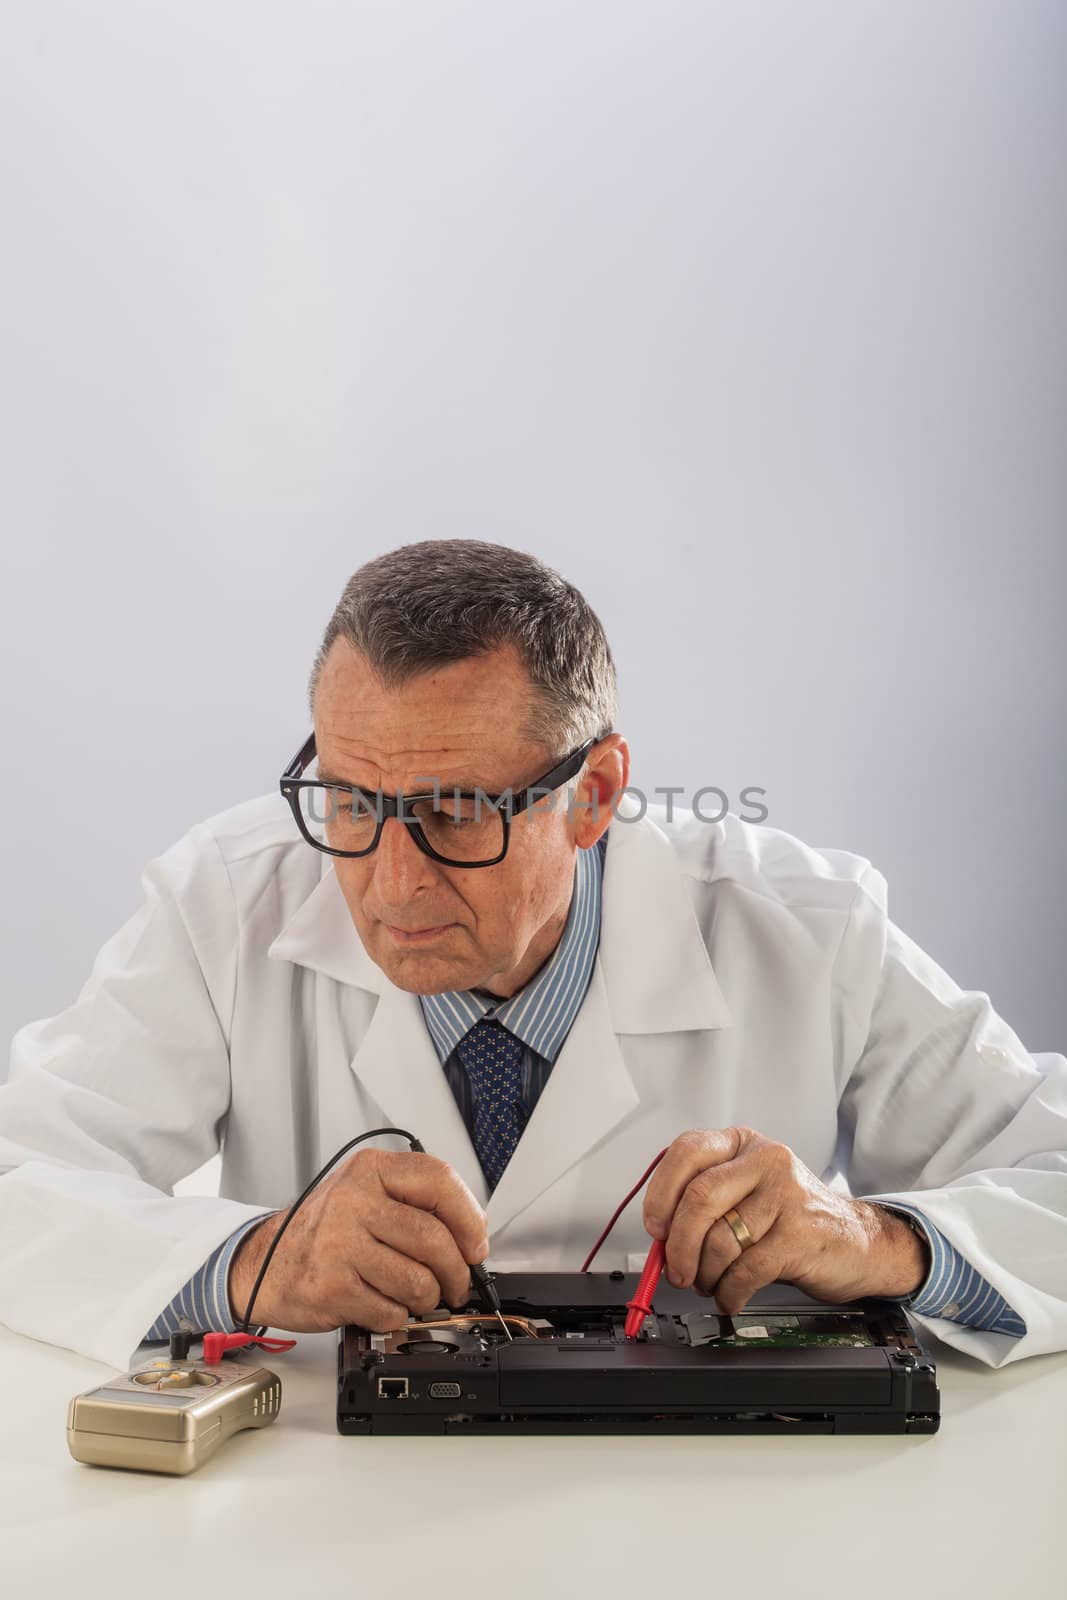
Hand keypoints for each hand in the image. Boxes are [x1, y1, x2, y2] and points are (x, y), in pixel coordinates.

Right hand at [227, 1149, 488, 1333]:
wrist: (262, 1262)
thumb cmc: (323, 1230)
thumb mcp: (364, 1192)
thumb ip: (412, 1202)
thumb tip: (472, 1235)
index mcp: (370, 1170)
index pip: (439, 1180)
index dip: (469, 1217)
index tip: (476, 1244)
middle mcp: (354, 1200)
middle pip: (434, 1239)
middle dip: (456, 1271)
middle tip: (457, 1284)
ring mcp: (340, 1244)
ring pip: (418, 1281)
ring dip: (427, 1298)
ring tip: (416, 1295)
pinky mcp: (332, 1287)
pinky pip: (391, 1311)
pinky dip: (396, 1316)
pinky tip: (382, 1304)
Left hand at [642, 1127, 929, 1312]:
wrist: (860, 1241)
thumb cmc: (793, 1218)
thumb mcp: (749, 1192)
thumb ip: (706, 1203)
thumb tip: (660, 1237)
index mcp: (744, 1143)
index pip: (686, 1151)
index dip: (661, 1193)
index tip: (655, 1227)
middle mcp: (766, 1160)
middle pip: (699, 1198)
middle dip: (678, 1245)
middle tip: (675, 1271)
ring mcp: (786, 1195)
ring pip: (720, 1239)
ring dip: (704, 1274)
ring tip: (710, 1283)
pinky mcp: (800, 1234)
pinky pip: (746, 1269)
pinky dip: (729, 1292)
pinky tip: (731, 1296)